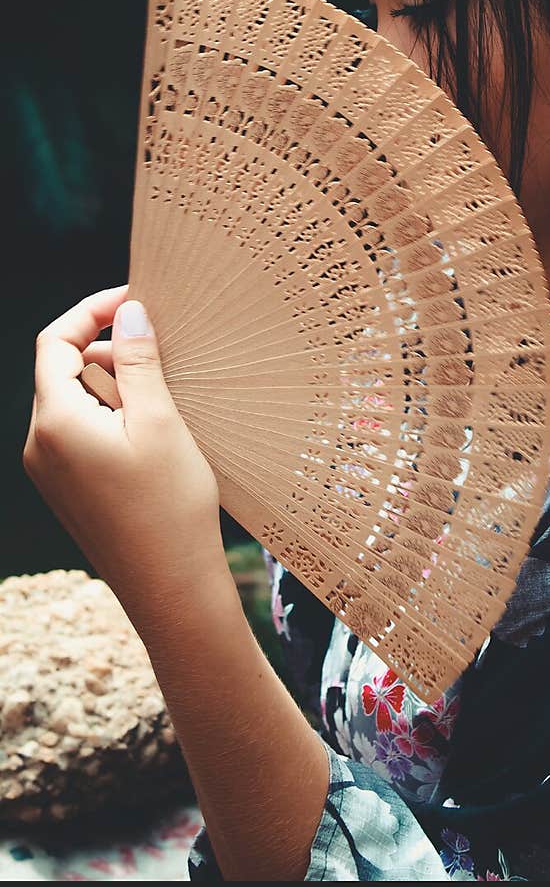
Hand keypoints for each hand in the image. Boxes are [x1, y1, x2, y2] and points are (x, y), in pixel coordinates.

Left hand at [23, 286, 226, 624]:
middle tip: (164, 353)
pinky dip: (113, 416)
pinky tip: (153, 434)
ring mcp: (51, 471)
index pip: (54, 343)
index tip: (134, 298)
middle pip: (63, 370)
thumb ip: (139, 361)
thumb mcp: (160, 421)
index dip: (91, 310)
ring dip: (116, 386)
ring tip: (165, 401)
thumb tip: (128, 311)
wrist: (170, 588)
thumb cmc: (170, 506)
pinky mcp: (68, 490)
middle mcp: (40, 445)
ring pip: (76, 402)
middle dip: (110, 351)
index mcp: (55, 423)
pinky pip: (81, 432)